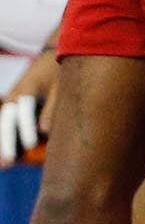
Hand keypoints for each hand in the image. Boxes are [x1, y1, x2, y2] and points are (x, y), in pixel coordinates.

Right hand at [0, 51, 59, 166]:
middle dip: (6, 143)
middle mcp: (13, 98)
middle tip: (7, 163)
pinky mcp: (12, 109)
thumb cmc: (59, 73)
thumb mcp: (60, 85)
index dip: (26, 128)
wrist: (49, 58)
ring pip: (3, 126)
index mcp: (26, 89)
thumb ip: (52, 107)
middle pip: (6, 122)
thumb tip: (44, 132)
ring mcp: (10, 104)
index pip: (23, 110)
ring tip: (4, 165)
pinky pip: (6, 126)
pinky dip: (5, 139)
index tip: (29, 145)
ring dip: (2, 145)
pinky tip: (5, 158)